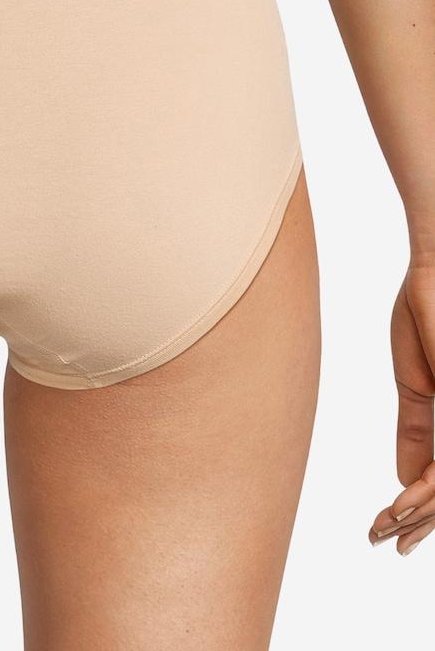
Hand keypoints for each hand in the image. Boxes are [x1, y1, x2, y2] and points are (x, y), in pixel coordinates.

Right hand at [369, 256, 434, 555]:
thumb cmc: (427, 311)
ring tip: (385, 524)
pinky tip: (402, 501)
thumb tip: (406, 478)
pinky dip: (428, 489)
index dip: (419, 508)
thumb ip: (415, 430)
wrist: (434, 272)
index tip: (383, 526)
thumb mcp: (414, 383)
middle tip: (378, 536)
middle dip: (417, 521)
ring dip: (418, 513)